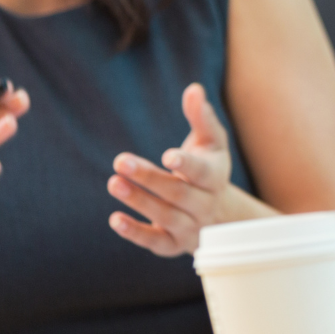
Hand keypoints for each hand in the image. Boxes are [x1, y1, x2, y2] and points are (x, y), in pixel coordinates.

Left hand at [107, 84, 247, 255]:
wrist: (220, 216)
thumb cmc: (209, 168)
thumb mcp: (211, 143)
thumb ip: (201, 118)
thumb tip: (194, 89)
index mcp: (215, 178)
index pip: (202, 173)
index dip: (186, 165)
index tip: (168, 156)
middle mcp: (205, 204)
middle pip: (178, 193)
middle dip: (149, 178)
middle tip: (120, 160)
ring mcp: (190, 227)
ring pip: (165, 216)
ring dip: (139, 201)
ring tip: (114, 183)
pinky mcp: (173, 244)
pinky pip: (155, 242)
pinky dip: (135, 233)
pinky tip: (115, 220)